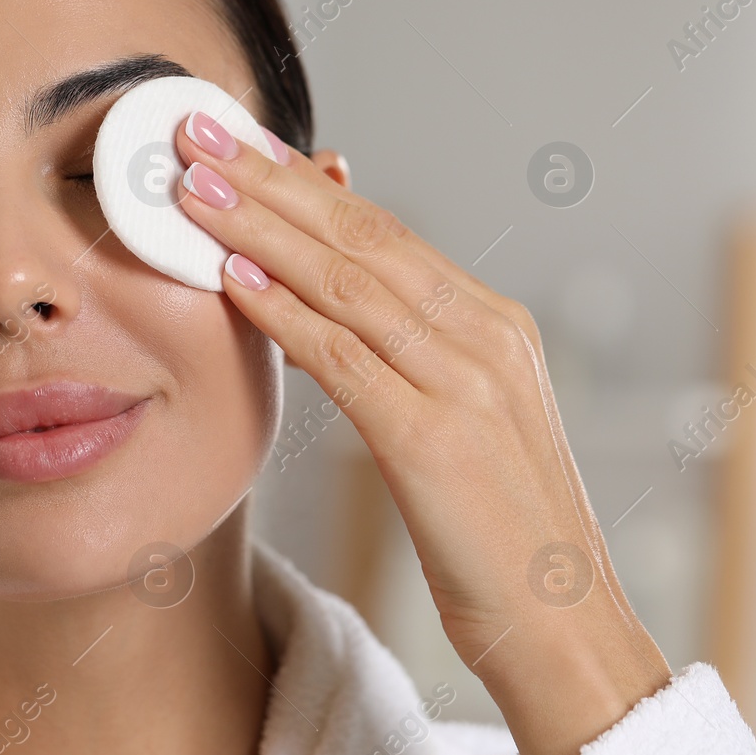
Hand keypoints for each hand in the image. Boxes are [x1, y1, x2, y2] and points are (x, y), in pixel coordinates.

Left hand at [171, 112, 671, 754]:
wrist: (563, 625)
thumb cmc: (494, 531)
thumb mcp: (455, 420)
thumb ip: (401, 354)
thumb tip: (316, 298)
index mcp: (492, 322)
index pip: (382, 229)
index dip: (303, 179)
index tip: (240, 141)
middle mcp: (484, 334)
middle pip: (360, 234)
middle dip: (271, 177)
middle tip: (199, 129)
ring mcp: (465, 381)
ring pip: (346, 280)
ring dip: (260, 226)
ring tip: (192, 186)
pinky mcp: (433, 438)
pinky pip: (343, 357)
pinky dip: (284, 312)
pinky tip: (232, 278)